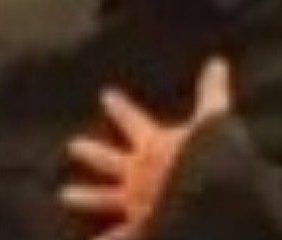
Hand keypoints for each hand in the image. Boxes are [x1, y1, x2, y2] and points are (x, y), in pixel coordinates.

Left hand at [59, 57, 232, 239]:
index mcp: (153, 146)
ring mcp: (136, 203)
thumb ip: (211, 91)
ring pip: (104, 198)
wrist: (208, 199)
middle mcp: (138, 174)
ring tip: (64, 195)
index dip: (119, 108)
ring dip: (85, 196)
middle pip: (109, 160)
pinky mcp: (142, 228)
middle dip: (92, 152)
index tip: (105, 96)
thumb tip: (216, 61)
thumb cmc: (208, 158)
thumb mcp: (212, 121)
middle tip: (72, 146)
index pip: (132, 120)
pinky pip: (120, 237)